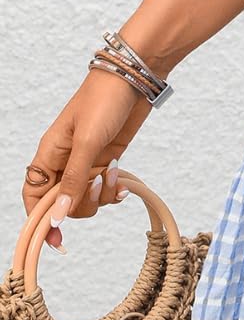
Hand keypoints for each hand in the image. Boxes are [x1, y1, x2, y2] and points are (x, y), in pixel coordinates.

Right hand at [22, 69, 152, 250]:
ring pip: (87, 199)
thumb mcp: (87, 142)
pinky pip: (106, 188)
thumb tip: (58, 217)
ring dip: (102, 195)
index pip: (34, 196)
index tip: (55, 240)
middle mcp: (65, 162)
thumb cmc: (103, 101)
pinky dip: (114, 190)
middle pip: (62, 204)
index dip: (40, 220)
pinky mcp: (108, 160)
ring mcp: (88, 162)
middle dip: (80, 205)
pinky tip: (124, 181)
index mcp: (49, 154)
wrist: (133, 79)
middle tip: (96, 187)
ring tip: (114, 175)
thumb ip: (73, 180)